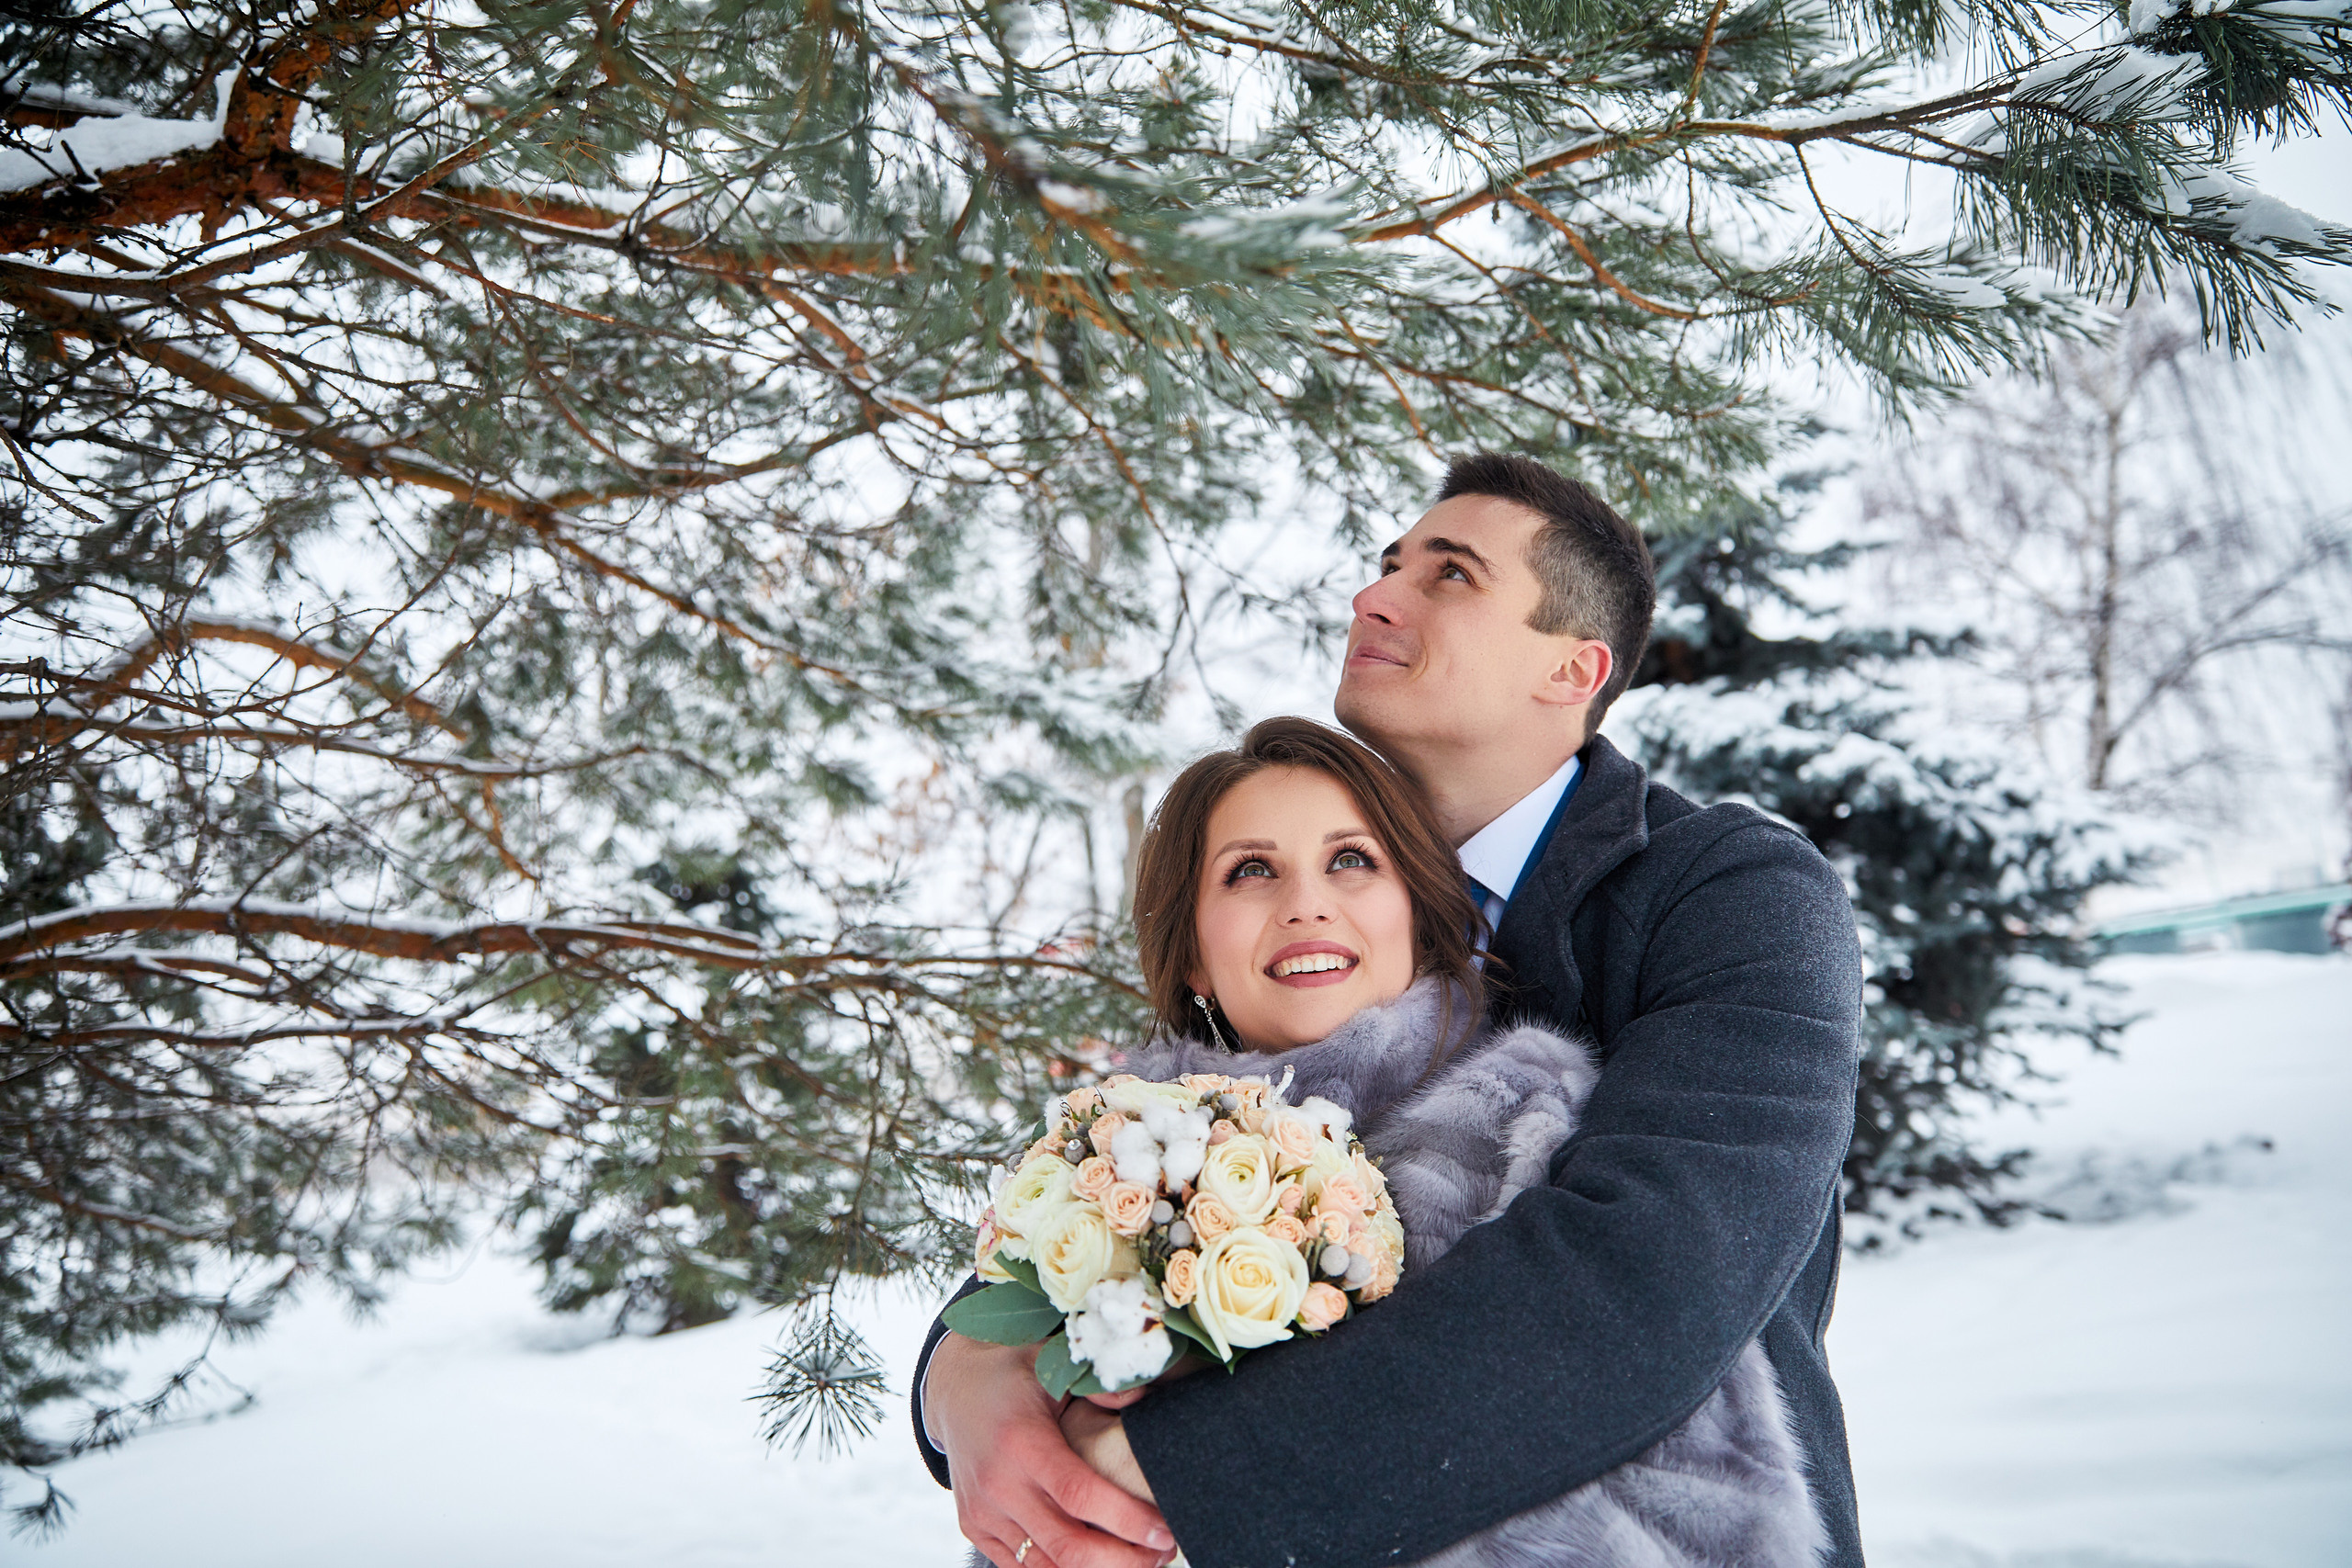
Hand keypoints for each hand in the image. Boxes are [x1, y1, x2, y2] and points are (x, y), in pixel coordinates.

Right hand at [927, 1332, 1175, 1567]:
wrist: (955, 1390)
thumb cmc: (1014, 1374)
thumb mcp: (1052, 1363)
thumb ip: (1098, 1384)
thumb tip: (1145, 1398)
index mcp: (1021, 1441)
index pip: (1080, 1495)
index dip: (1127, 1520)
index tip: (1165, 1530)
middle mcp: (998, 1483)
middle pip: (1067, 1546)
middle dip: (1124, 1559)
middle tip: (1164, 1551)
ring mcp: (983, 1512)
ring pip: (1047, 1567)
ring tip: (1142, 1559)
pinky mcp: (976, 1529)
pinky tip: (1100, 1561)